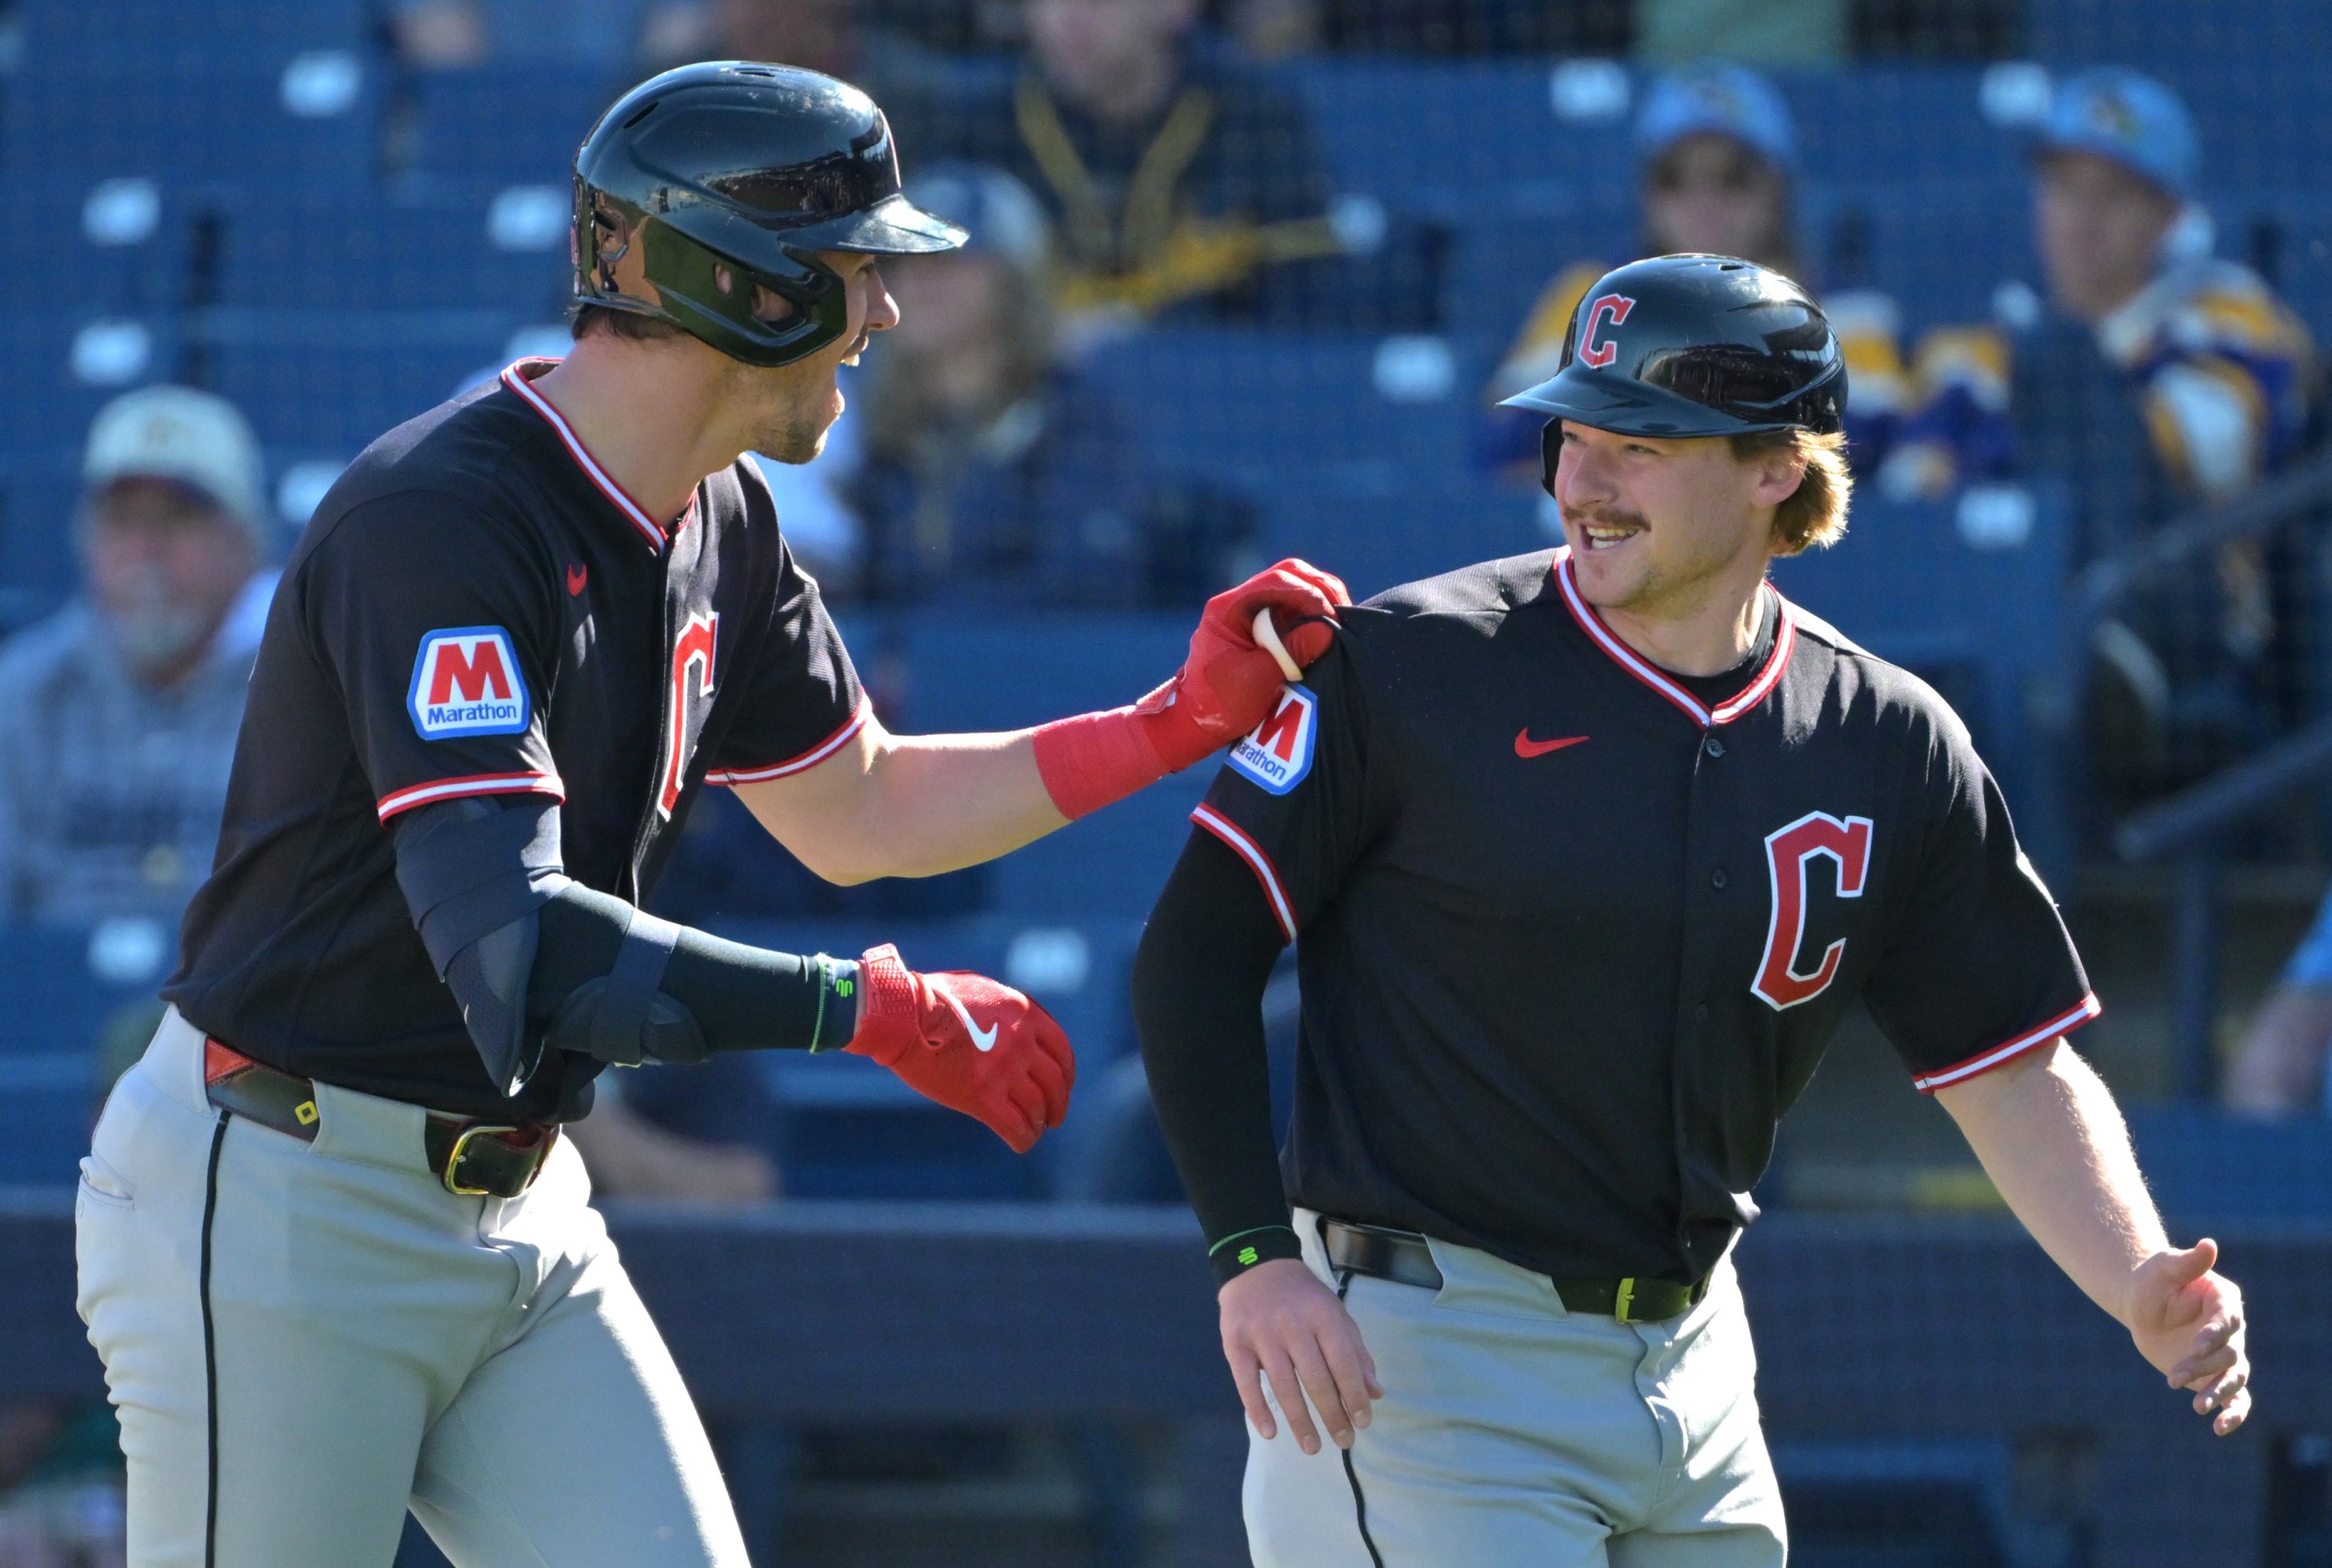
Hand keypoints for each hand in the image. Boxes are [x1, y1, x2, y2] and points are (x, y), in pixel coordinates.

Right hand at [846, 945, 1073, 1152]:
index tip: (1062, 1087)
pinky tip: (1020, 1143)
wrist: (903, 1014)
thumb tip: (1019, 1029)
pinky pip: (1015, 1126)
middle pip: (1054, 1083)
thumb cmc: (932, 997)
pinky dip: (1022, 1138)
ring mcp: (1004, 1071)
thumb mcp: (983, 991)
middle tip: (1053, 1118)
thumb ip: (1008, 1011)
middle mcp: (1022, 1043)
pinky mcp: (982, 1097)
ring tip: (1033, 1130)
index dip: (1066, 1075)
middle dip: (1057, 1104)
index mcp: (1025, 1013)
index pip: (1061, 1051)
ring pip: (1036, 1107)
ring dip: (1038, 1123)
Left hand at [1133, 559, 1349, 772]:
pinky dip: (1316, 617)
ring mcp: (1255, 613)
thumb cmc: (1220, 703)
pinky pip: (1297, 610)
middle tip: (1342, 617)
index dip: (1310, 595)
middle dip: (1321, 591)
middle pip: (1290, 575)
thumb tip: (1328, 629)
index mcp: (1229, 608)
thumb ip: (1290, 651)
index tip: (1330, 620)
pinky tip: (1331, 633)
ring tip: (1340, 626)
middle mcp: (1242, 602)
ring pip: (1297, 589)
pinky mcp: (1267, 627)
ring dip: (1321, 603)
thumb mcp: (1256, 679)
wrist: (1197, 722)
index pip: (1278, 582)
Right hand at [1219, 1258, 1381, 1454]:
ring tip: (1312, 1447)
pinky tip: (1270, 1432)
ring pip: (1284, 1386)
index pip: (1344, 1363)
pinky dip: (1258, 1410)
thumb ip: (1356, 1352)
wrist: (1256, 1266)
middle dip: (1333, 1415)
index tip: (1363, 1422)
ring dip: (1300, 1421)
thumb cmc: (1303, 1296)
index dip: (1355, 1396)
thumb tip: (1374, 1393)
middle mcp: (1293, 1325)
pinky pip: (1246, 1382)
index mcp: (1323, 1316)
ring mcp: (1262, 1335)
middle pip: (1316, 1379)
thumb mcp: (1335, 1314)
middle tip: (1344, 1441)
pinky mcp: (1235, 1344)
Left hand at [2124, 1239, 2250, 1434]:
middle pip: (2228, 1354)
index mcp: (2224, 1301)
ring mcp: (2225, 1355)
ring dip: (2217, 1393)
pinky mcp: (2214, 1375)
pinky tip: (2221, 1428)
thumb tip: (2208, 1244)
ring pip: (2232, 1379)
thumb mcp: (2164, 1267)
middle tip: (2173, 1376)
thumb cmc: (2152, 1280)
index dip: (2215, 1334)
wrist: (2142, 1304)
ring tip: (2198, 1408)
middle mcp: (2231, 1331)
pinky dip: (2232, 1414)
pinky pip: (2233, 1398)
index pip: (2228, 1320)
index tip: (2196, 1345)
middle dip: (2203, 1366)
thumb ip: (2188, 1261)